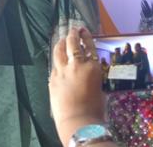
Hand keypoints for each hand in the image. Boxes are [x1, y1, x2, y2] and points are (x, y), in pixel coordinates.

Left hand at [49, 27, 105, 145]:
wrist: (78, 121)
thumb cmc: (95, 109)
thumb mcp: (99, 87)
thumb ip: (92, 74)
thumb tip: (86, 69)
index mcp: (93, 67)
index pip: (89, 46)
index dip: (86, 36)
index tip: (83, 30)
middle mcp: (77, 65)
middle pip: (72, 43)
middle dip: (73, 34)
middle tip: (73, 30)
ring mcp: (62, 70)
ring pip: (59, 50)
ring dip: (61, 43)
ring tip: (63, 39)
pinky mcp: (52, 77)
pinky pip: (54, 64)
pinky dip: (57, 60)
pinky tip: (58, 59)